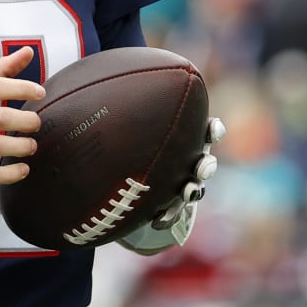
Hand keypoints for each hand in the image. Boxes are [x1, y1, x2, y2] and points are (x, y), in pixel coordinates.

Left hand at [119, 116, 224, 254]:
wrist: (116, 178)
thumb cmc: (123, 142)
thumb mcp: (122, 122)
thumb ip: (119, 108)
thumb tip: (93, 86)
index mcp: (182, 137)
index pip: (206, 130)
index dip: (213, 130)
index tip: (211, 129)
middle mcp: (187, 160)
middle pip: (205, 163)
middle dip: (206, 166)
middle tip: (200, 168)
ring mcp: (181, 184)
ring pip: (195, 189)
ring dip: (192, 191)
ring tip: (186, 193)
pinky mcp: (170, 205)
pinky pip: (174, 213)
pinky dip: (168, 216)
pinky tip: (156, 221)